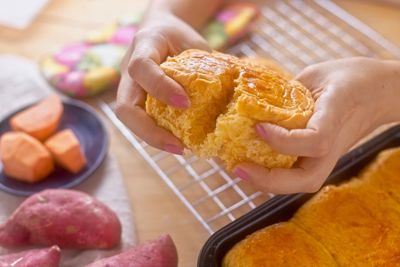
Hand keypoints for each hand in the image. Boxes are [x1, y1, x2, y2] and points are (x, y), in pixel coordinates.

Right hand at [115, 11, 209, 153]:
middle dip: (149, 131)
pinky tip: (179, 142)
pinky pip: (141, 121)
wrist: (159, 32)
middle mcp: (128, 70)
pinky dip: (158, 134)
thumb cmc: (178, 37)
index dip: (160, 87)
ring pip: (129, 120)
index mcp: (143, 46)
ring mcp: (128, 88)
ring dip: (153, 138)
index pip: (142, 67)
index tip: (185, 103)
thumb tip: (230, 98)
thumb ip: (202, 65)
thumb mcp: (193, 43)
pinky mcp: (135, 101)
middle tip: (178, 145)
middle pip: (124, 107)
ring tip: (181, 148)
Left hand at [233, 57, 399, 193]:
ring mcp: (331, 154)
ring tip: (240, 169)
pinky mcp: (324, 157)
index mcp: (336, 115)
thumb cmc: (349, 78)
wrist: (380, 92)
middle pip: (307, 179)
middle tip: (239, 168)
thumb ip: (288, 90)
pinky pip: (299, 173)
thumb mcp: (317, 75)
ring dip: (269, 183)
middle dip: (269, 180)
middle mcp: (335, 143)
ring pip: (303, 183)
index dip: (283, 140)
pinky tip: (254, 165)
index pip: (314, 140)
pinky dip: (275, 174)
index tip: (258, 127)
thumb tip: (251, 101)